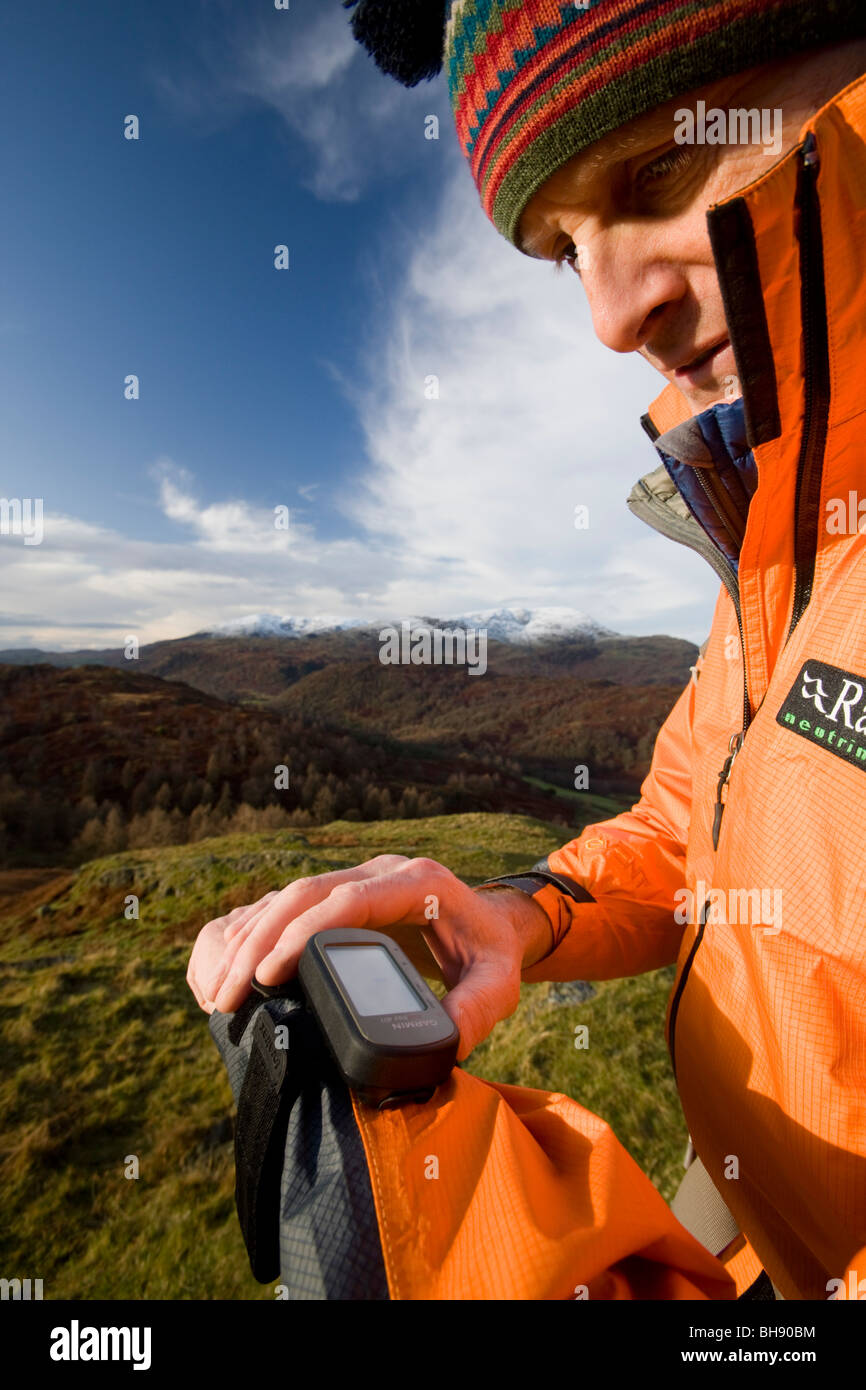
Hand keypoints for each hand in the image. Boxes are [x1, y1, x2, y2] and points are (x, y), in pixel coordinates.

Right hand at [186, 856, 552, 1060]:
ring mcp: (353, 880)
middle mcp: (378, 872)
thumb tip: (442, 1040)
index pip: (347, 899)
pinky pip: (283, 908)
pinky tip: (224, 970)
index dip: (302, 933)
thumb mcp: (499, 981)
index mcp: (415, 882)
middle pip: (303, 894)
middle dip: (259, 943)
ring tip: (218, 993)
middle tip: (230, 996)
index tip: (268, 974)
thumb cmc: (492, 952)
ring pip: (284, 897)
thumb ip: (477, 1009)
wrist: (490, 923)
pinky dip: (249, 936)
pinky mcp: (336, 898)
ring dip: (246, 940)